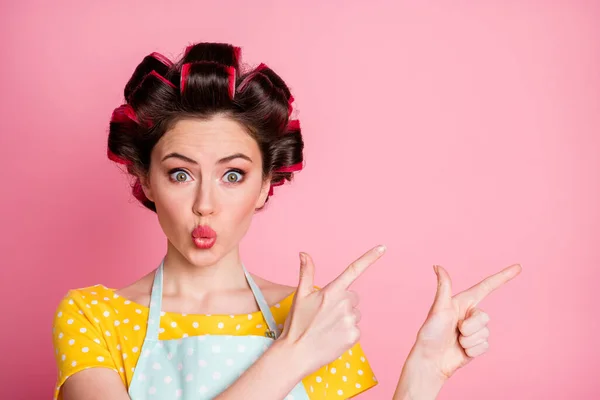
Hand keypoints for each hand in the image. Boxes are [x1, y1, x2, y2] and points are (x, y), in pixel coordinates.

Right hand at [278, 245, 386, 374]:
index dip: (369, 257)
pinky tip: (332, 337)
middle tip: (325, 314)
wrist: (296, 353)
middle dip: (342, 302)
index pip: (354, 270)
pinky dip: (346, 332)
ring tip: (327, 327)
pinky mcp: (354, 336)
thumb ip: (306, 272)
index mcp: (332, 291)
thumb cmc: (297, 323)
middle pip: (352, 297)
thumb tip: (304, 253)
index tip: (383, 247)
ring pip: (355, 314)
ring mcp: (350, 320)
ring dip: (344, 318)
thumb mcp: (300, 295)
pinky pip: (355, 329)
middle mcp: (344, 304)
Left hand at [413, 263, 521, 380]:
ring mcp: (475, 330)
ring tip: (456, 341)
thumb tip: (437, 266)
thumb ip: (444, 287)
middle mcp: (470, 314)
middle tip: (455, 331)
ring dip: (469, 340)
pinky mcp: (477, 345)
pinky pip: (485, 346)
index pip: (487, 287)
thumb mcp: (438, 309)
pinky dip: (472, 350)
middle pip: (485, 317)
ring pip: (485, 333)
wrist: (431, 360)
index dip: (502, 277)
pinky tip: (461, 351)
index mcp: (463, 302)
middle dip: (470, 327)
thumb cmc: (431, 333)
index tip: (518, 267)